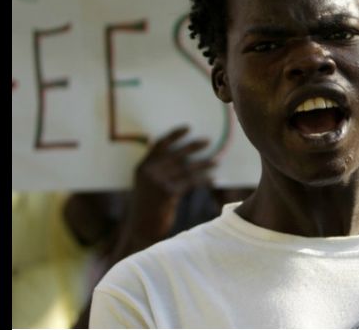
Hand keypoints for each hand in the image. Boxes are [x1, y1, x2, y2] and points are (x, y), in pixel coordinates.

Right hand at [124, 126, 215, 246]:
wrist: (141, 231)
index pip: (159, 144)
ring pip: (186, 168)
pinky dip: (203, 180)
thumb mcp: (148, 186)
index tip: (188, 128)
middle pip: (176, 153)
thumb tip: (184, 157)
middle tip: (208, 141)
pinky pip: (190, 182)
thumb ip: (159, 171)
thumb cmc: (148, 209)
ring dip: (203, 164)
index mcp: (142, 167)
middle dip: (193, 146)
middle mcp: (148, 171)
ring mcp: (157, 181)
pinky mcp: (167, 192)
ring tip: (217, 161)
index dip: (174, 135)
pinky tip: (213, 179)